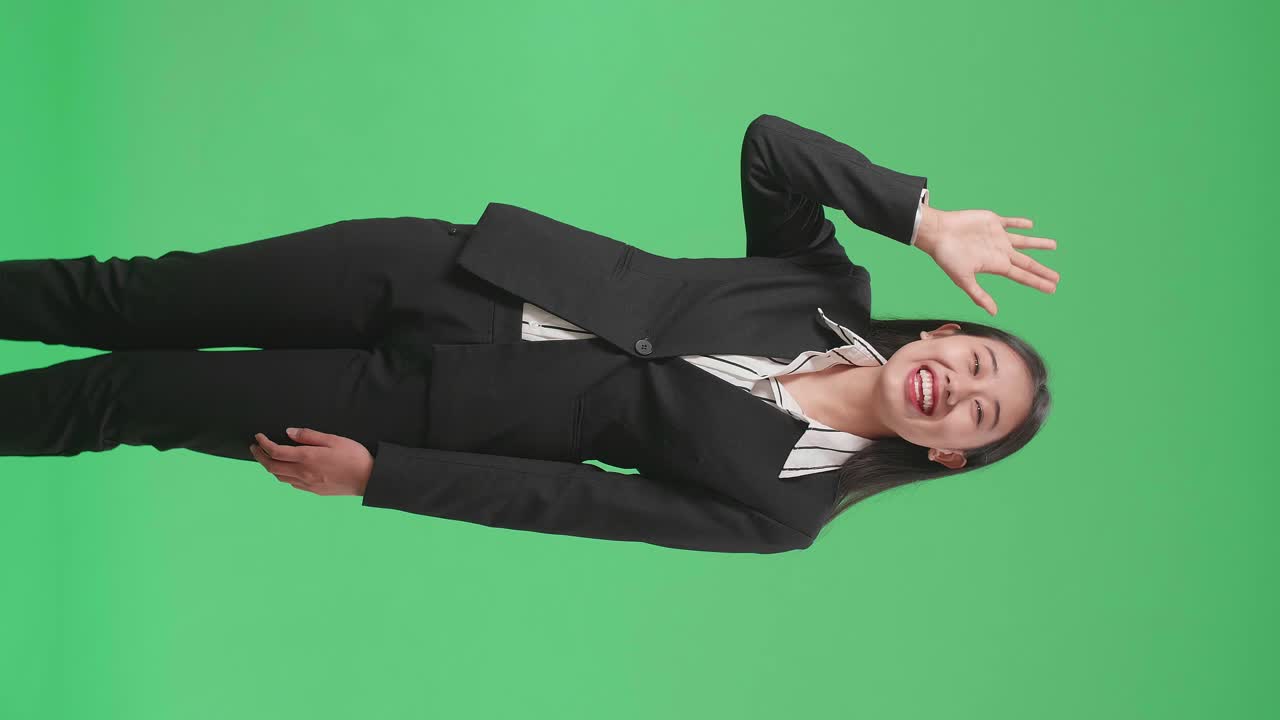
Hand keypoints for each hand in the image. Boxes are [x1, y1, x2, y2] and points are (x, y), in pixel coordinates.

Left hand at [249, 427, 372, 496]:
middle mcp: (303, 473)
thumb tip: (289, 433)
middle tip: (254, 447)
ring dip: (269, 467)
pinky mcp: (314, 490)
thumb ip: (309, 436)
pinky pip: (291, 484)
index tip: (258, 436)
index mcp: (307, 458)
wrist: (368, 479)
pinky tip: (285, 470)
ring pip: (279, 477)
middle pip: (272, 467)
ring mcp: (307, 484)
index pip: (275, 452)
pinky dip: (282, 475)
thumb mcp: (333, 439)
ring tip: (265, 458)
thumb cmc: (353, 456)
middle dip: (259, 456)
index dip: (263, 444)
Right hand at [914, 204, 1059, 315]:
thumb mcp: (963, 279)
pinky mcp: (992, 222)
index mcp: (996, 265)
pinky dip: (1020, 223)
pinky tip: (1030, 225)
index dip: (1038, 281)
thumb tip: (994, 312)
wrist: (938, 232)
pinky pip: (1010, 222)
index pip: (1023, 275)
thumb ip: (979, 295)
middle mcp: (1000, 252)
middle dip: (1042, 270)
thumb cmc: (947, 257)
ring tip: (1053, 245)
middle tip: (1057, 278)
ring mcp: (998, 237)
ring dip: (1038, 244)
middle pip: (1027, 262)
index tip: (1053, 288)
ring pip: (1024, 241)